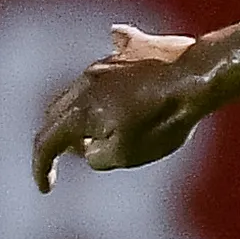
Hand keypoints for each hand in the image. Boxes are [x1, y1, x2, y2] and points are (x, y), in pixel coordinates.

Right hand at [33, 25, 203, 189]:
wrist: (198, 76)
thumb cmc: (163, 121)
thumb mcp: (125, 155)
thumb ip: (95, 156)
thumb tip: (88, 148)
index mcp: (79, 112)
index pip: (46, 142)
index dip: (41, 168)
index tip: (46, 188)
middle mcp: (84, 83)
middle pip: (57, 114)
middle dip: (60, 139)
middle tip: (80, 155)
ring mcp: (106, 64)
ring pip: (79, 90)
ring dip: (81, 112)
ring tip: (102, 129)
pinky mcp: (130, 51)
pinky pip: (109, 65)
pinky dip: (104, 80)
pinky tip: (109, 79)